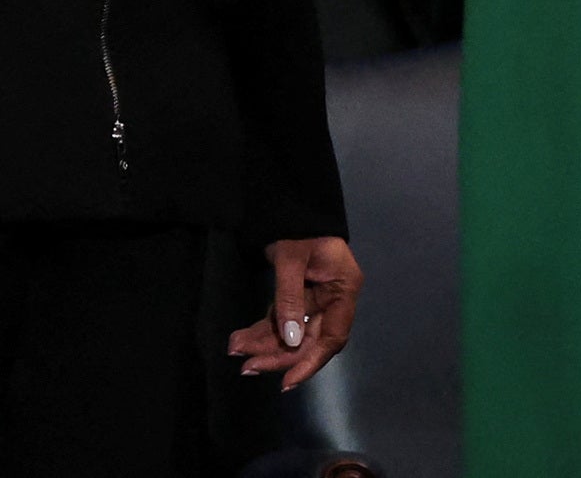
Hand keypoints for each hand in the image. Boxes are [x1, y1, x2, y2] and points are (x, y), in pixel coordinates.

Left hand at [229, 235, 360, 389]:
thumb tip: (289, 340)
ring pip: (291, 331)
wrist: (284, 200)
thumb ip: (289, 298)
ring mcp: (315, 296)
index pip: (332, 336)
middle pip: (308, 338)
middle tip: (248, 367)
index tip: (288, 380)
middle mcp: (333, 297)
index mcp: (343, 289)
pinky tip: (241, 339)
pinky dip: (263, 328)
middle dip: (278, 354)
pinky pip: (281, 318)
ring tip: (237, 351)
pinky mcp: (296, 293)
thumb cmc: (295, 224)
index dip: (311, 360)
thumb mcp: (291, 258)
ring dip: (265, 343)